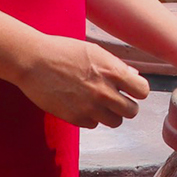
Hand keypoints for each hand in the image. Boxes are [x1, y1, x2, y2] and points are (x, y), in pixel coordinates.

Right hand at [20, 36, 149, 128]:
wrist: (33, 61)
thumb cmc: (63, 51)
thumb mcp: (94, 51)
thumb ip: (116, 66)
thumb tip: (134, 77)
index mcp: (112, 71)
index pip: (143, 91)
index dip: (137, 91)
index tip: (129, 89)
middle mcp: (104, 91)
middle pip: (132, 111)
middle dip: (125, 105)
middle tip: (115, 99)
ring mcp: (90, 106)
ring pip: (115, 122)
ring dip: (109, 114)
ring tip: (98, 103)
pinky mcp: (75, 118)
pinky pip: (94, 125)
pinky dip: (90, 118)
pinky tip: (80, 104)